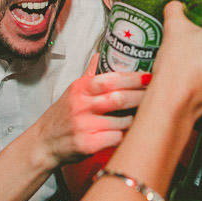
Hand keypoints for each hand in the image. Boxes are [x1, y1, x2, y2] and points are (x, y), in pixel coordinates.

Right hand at [35, 55, 149, 167]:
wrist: (44, 143)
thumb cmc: (62, 117)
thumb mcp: (73, 92)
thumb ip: (90, 75)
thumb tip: (102, 55)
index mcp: (80, 89)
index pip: (110, 79)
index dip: (133, 78)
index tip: (149, 76)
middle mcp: (81, 106)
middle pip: (118, 98)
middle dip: (141, 97)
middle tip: (158, 96)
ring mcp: (84, 126)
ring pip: (122, 121)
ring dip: (137, 119)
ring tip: (149, 115)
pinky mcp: (87, 145)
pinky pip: (116, 139)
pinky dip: (127, 136)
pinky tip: (134, 134)